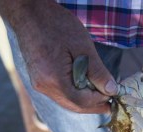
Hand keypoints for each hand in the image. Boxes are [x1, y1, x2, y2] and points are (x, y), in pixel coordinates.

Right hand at [0, 0, 116, 113]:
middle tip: (110, 103)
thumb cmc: (56, 24)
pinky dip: (74, 94)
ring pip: (66, 101)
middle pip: (73, 105)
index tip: (113, 95)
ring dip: (84, 101)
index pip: (81, 101)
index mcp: (54, 78)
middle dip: (93, 106)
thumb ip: (97, 71)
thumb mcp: (82, 46)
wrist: (29, 13)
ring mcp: (39, 83)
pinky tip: (85, 88)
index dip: (99, 101)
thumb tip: (111, 90)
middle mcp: (44, 86)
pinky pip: (59, 94)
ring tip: (100, 96)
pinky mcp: (39, 79)